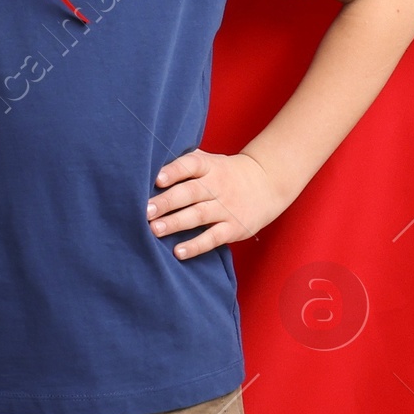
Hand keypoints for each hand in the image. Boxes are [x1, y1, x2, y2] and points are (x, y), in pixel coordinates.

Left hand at [147, 148, 286, 260]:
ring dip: (175, 223)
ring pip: (198, 215)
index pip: (191, 165)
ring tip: (154, 229)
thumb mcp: (211, 161)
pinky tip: (178, 252)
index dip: (174, 171)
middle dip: (167, 201)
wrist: (267, 184)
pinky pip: (213, 238)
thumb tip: (149, 164)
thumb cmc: (226, 173)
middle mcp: (217, 186)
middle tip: (145, 211)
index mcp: (210, 167)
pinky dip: (195, 246)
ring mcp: (226, 208)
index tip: (157, 179)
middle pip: (190, 192)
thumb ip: (185, 162)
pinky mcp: (233, 228)